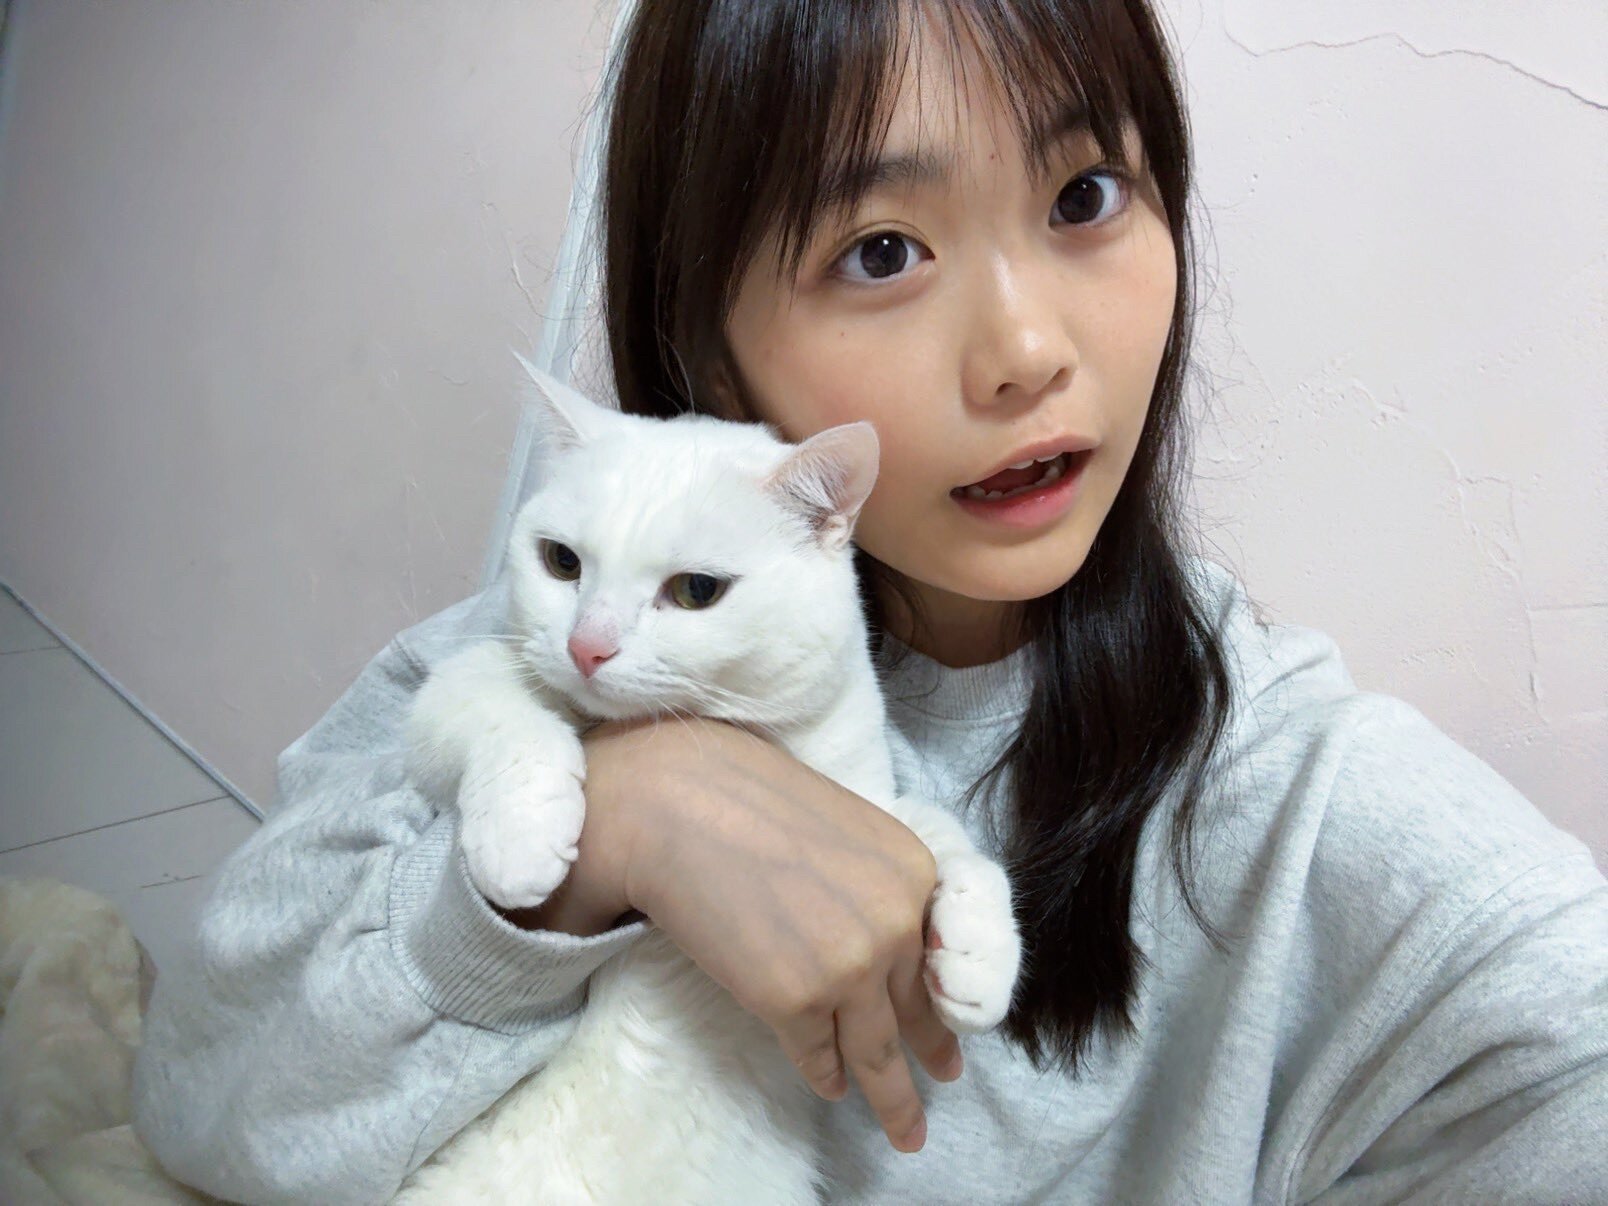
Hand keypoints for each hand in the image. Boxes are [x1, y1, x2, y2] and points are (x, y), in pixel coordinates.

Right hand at [582, 715, 962, 1153]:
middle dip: (931, 1057)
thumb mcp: (846, 832)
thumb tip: (885, 943)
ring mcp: (847, 969)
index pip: (936, 957)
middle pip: (917, 1011)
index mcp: (915, 874)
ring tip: (904, 1130)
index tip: (952, 1034)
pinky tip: (829, 1085)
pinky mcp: (792, 1002)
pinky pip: (817, 1055)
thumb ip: (877, 887)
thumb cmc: (748, 800)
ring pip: (878, 1052)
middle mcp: (895, 926)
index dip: (942, 999)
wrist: (676, 802)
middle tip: (943, 1085)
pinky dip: (823, 1074)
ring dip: (892, 1098)